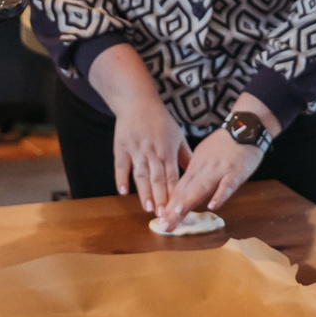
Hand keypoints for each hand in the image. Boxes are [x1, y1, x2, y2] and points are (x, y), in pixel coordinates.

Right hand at [109, 96, 190, 217]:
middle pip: (157, 178)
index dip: (174, 192)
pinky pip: (121, 165)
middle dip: (160, 197)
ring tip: (147, 208)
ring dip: (144, 192)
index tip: (177, 208)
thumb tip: (195, 173)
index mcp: (167, 150)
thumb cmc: (160, 120)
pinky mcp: (121, 147)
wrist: (137, 101)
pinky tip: (122, 192)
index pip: (172, 176)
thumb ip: (185, 156)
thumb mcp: (177, 136)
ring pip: (141, 175)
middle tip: (163, 215)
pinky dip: (121, 179)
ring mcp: (136, 150)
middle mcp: (152, 152)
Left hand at [166, 126, 266, 220]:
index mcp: (195, 167)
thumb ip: (195, 172)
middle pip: (186, 191)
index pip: (179, 188)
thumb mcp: (204, 155)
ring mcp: (219, 171)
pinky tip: (213, 206)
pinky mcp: (236, 172)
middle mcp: (204, 169)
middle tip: (163, 225)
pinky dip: (221, 195)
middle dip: (174, 210)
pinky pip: (228, 185)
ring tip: (177, 215)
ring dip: (189, 201)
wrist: (244, 127)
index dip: (169, 204)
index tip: (159, 219)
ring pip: (202, 188)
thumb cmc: (225, 144)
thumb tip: (183, 188)